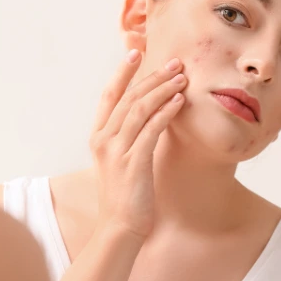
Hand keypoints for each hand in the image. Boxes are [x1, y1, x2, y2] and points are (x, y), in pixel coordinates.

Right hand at [89, 50, 186, 237]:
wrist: (119, 229)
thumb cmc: (124, 197)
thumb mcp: (121, 162)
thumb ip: (130, 138)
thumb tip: (149, 117)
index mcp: (99, 137)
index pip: (109, 95)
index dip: (122, 72)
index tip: (136, 52)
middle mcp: (104, 140)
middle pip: (128, 97)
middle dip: (152, 76)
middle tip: (175, 63)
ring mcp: (117, 151)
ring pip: (139, 109)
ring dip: (162, 89)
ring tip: (182, 78)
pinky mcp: (133, 163)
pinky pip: (151, 130)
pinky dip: (166, 113)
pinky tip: (179, 102)